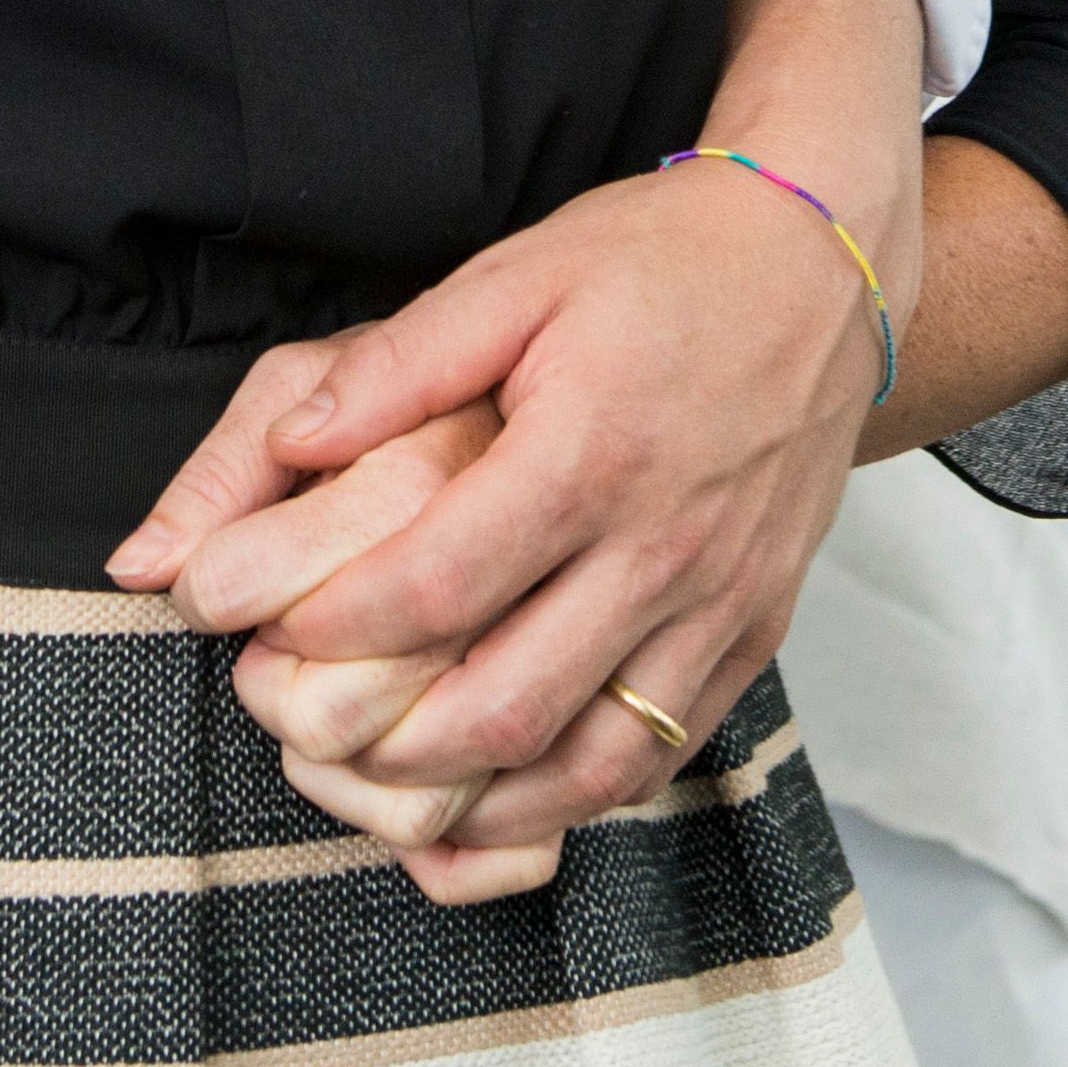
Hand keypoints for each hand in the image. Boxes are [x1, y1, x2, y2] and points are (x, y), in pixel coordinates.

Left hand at [115, 157, 880, 890]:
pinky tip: (494, 792)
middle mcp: (662, 549)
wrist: (819, 267)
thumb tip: (291, 445)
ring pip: (586, 767)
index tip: (248, 627)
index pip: (433, 589)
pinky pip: (658, 758)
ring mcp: (718, 605)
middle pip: (501, 708)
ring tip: (373, 779)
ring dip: (467, 799)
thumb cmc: (658, 266)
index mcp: (588, 455)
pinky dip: (567, 800)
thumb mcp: (516, 276)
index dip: (324, 628)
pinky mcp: (754, 635)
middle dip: (372, 741)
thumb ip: (399, 365)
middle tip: (291, 720)